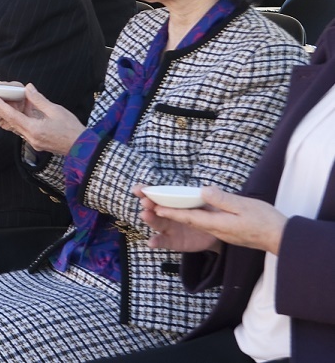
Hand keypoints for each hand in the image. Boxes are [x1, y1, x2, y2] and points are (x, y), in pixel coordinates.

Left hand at [0, 82, 84, 154]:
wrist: (82, 147)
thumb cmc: (72, 129)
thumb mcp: (56, 110)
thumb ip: (39, 100)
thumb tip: (28, 88)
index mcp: (35, 130)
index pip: (13, 116)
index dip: (1, 106)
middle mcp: (31, 138)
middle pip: (11, 122)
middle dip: (1, 110)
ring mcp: (33, 142)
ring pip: (17, 127)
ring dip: (9, 116)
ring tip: (1, 104)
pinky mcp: (37, 143)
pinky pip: (23, 131)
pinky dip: (18, 121)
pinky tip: (16, 114)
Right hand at [133, 185, 221, 252]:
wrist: (216, 233)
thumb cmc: (210, 214)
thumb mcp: (210, 204)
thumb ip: (208, 197)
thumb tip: (206, 191)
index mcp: (174, 201)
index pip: (158, 194)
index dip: (147, 191)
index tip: (139, 189)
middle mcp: (168, 213)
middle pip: (154, 208)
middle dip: (148, 204)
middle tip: (146, 202)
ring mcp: (169, 228)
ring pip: (157, 223)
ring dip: (150, 219)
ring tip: (145, 215)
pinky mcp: (173, 241)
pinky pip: (163, 241)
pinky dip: (156, 242)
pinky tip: (151, 242)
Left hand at [145, 185, 287, 255]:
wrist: (282, 238)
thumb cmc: (265, 221)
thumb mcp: (244, 206)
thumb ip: (222, 199)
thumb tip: (203, 191)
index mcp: (217, 224)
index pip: (188, 217)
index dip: (170, 212)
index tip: (153, 207)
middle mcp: (215, 229)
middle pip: (186, 220)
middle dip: (167, 213)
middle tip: (148, 205)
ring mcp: (220, 230)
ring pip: (193, 221)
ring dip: (176, 214)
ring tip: (159, 207)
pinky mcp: (226, 229)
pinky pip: (204, 222)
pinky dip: (191, 216)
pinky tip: (187, 211)